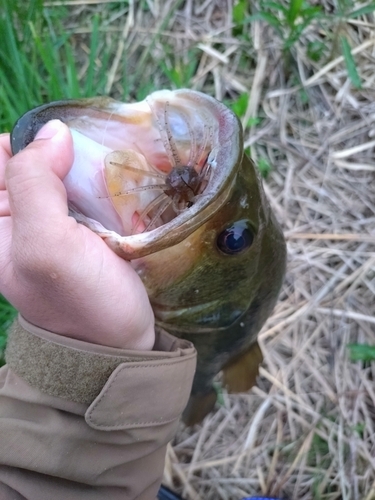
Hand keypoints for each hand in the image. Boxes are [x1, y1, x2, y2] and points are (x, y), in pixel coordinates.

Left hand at [0, 121, 154, 349]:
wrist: (116, 343)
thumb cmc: (80, 301)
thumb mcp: (47, 245)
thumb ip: (35, 185)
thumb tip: (52, 131)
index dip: (22, 144)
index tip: (61, 154)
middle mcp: (15, 220)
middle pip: (26, 161)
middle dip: (58, 153)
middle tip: (91, 167)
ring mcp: (47, 223)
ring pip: (57, 171)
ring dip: (81, 167)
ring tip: (108, 179)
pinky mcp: (75, 228)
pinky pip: (80, 189)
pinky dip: (97, 182)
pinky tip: (115, 193)